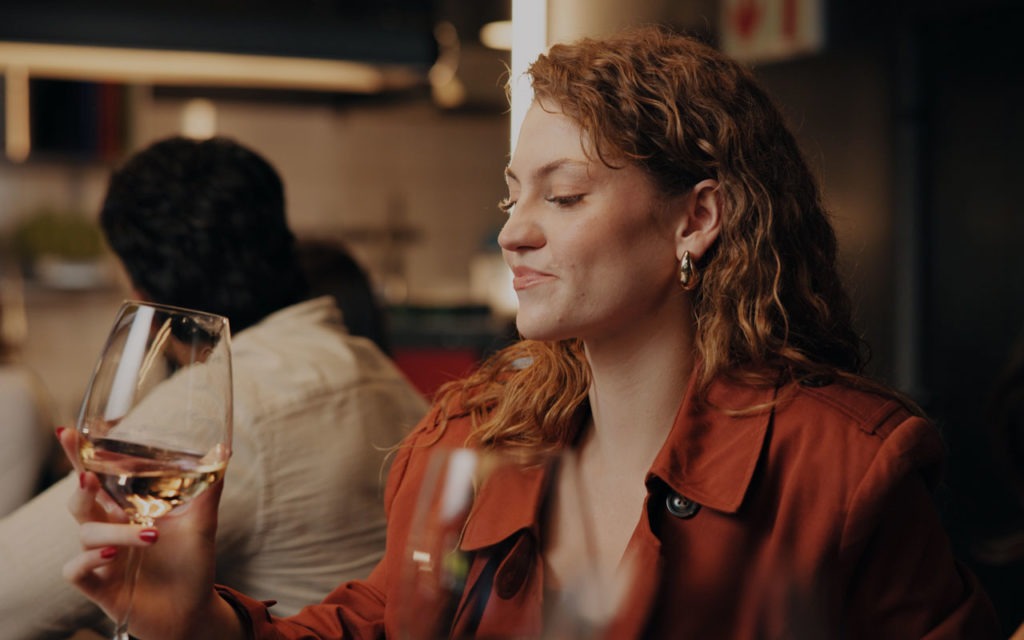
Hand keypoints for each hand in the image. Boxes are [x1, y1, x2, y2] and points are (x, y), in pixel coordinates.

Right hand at [57, 428, 241, 639]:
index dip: (77, 455)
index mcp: (128, 509)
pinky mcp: (99, 586)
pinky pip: (74, 570)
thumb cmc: (192, 564)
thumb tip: (225, 452)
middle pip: (79, 500)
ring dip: (113, 531)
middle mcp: (110, 529)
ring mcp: (102, 558)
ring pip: (84, 533)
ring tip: (150, 536)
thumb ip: (209, 488)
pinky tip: (110, 556)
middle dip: (80, 486)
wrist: (194, 611)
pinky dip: (88, 560)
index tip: (66, 432)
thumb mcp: (203, 522)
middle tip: (91, 478)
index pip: (97, 477)